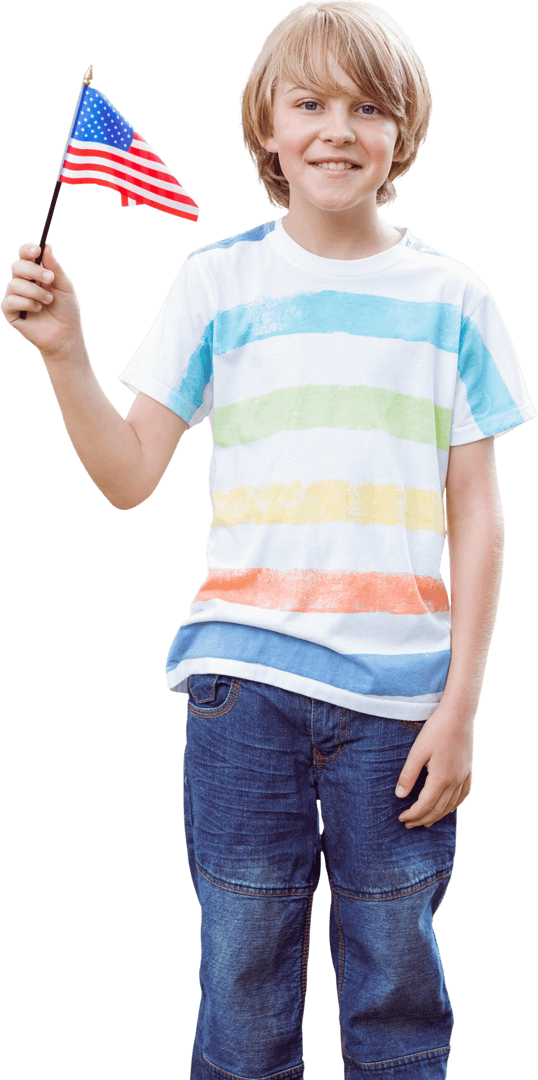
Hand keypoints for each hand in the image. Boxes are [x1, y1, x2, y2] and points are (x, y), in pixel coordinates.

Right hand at [1, 242, 82, 357]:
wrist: (66, 336)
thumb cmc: (67, 311)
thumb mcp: (65, 287)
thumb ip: (55, 268)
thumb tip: (46, 246)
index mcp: (35, 274)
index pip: (25, 256)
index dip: (28, 250)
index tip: (37, 250)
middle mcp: (23, 283)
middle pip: (17, 266)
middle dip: (33, 271)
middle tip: (50, 279)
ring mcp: (15, 298)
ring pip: (14, 284)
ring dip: (34, 291)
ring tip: (49, 301)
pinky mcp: (10, 313)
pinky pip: (9, 301)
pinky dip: (25, 303)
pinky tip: (37, 309)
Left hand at [395, 702, 473, 827]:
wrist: (459, 714)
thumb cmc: (436, 730)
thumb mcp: (418, 751)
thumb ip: (409, 774)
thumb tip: (400, 795)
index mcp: (441, 778)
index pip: (425, 805)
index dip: (413, 815)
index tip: (401, 818)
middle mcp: (455, 781)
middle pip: (438, 809)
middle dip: (422, 819)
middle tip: (408, 824)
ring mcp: (464, 776)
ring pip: (452, 805)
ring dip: (437, 816)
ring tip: (424, 821)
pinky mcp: (468, 770)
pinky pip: (463, 795)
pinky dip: (454, 806)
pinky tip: (447, 807)